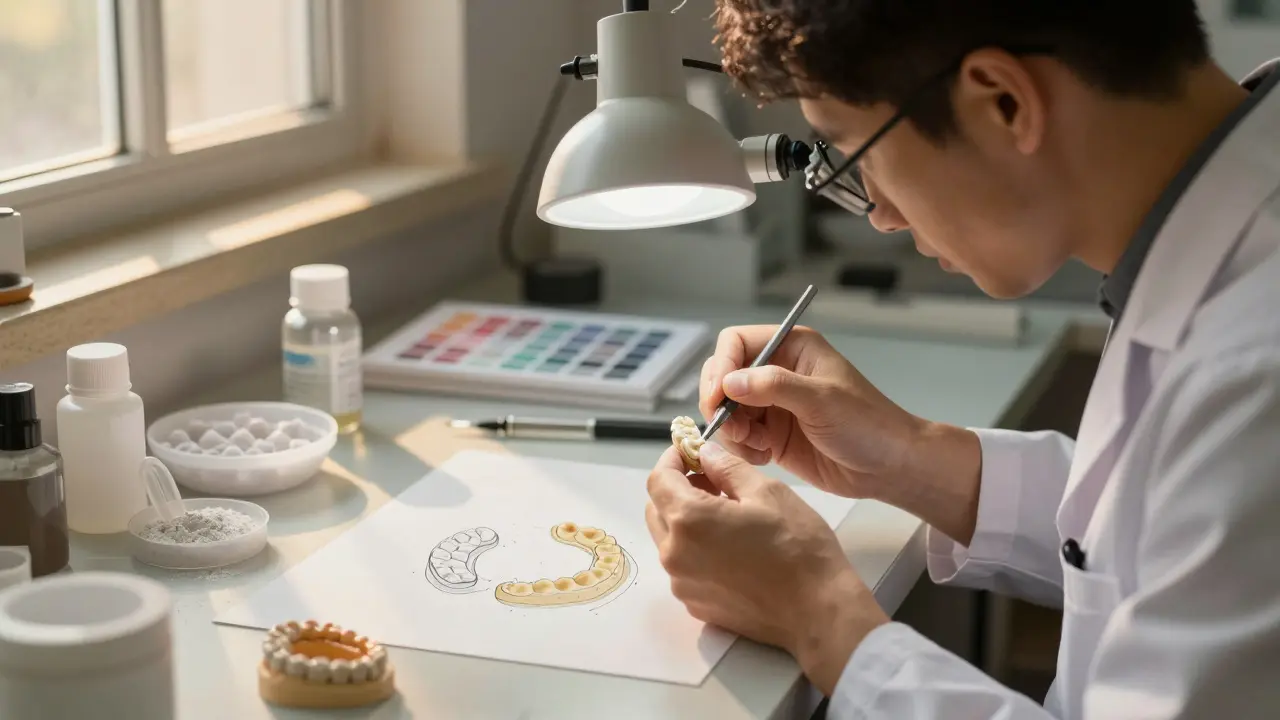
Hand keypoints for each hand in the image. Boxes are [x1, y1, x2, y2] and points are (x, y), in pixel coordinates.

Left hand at [645, 443, 887, 695]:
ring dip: (685, 520)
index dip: (672, 459)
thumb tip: (705, 454)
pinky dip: (695, 548)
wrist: (817, 611)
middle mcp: (674, 555)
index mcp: (688, 520)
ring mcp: (682, 584)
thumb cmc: (798, 547)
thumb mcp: (767, 492)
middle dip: (677, 488)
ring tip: (726, 515)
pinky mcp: (695, 604)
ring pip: (668, 539)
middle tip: (714, 481)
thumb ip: (727, 468)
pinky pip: (683, 566)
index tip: (691, 451)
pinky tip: (730, 547)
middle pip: (657, 509)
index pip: (658, 480)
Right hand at [701, 325, 985, 546]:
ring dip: (732, 429)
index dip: (721, 366)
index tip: (718, 396)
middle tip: (731, 427)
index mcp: (791, 348)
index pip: (736, 342)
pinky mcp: (771, 434)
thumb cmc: (867, 424)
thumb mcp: (822, 400)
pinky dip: (742, 447)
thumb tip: (730, 382)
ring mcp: (772, 404)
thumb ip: (774, 386)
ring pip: (726, 409)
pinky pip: (738, 436)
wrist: (888, 467)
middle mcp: (776, 371)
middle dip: (720, 402)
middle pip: (723, 375)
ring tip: (756, 445)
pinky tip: (765, 456)